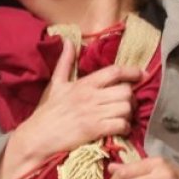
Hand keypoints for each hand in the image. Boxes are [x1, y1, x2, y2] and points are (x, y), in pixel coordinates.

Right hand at [0, 40, 144, 178]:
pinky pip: (121, 125)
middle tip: (127, 103)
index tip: (141, 74)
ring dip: (129, 113)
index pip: (114, 72)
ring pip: (126, 108)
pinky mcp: (94, 130)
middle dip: (131, 98)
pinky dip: (125, 128)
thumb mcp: (56, 84)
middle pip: (125, 91)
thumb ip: (65, 62)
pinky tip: (120, 129)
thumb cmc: (47, 112)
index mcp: (84, 84)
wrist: (36, 138)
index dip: (132, 71)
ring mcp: (93, 113)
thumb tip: (68, 40)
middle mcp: (91, 96)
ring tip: (123, 117)